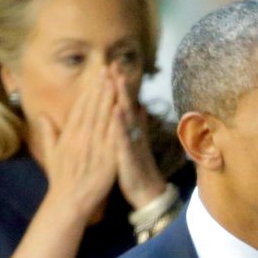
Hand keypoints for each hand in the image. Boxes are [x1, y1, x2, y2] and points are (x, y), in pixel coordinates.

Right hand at [35, 66, 118, 224]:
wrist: (69, 201)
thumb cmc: (60, 179)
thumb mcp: (50, 153)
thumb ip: (48, 132)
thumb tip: (42, 114)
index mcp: (69, 135)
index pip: (81, 107)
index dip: (89, 89)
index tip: (96, 74)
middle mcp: (81, 138)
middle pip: (93, 108)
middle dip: (101, 87)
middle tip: (108, 67)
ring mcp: (94, 149)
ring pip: (103, 119)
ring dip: (110, 99)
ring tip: (115, 80)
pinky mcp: (106, 161)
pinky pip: (113, 139)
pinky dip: (118, 124)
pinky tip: (124, 110)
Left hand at [113, 71, 165, 210]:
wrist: (147, 195)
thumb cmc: (135, 171)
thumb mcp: (132, 145)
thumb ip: (133, 127)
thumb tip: (136, 109)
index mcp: (130, 131)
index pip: (123, 103)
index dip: (117, 85)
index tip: (111, 65)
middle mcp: (133, 133)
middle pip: (126, 103)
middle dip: (120, 83)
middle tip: (114, 62)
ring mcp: (132, 143)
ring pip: (127, 116)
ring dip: (122, 97)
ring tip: (117, 78)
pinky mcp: (128, 156)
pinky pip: (124, 137)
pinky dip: (120, 123)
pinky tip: (116, 110)